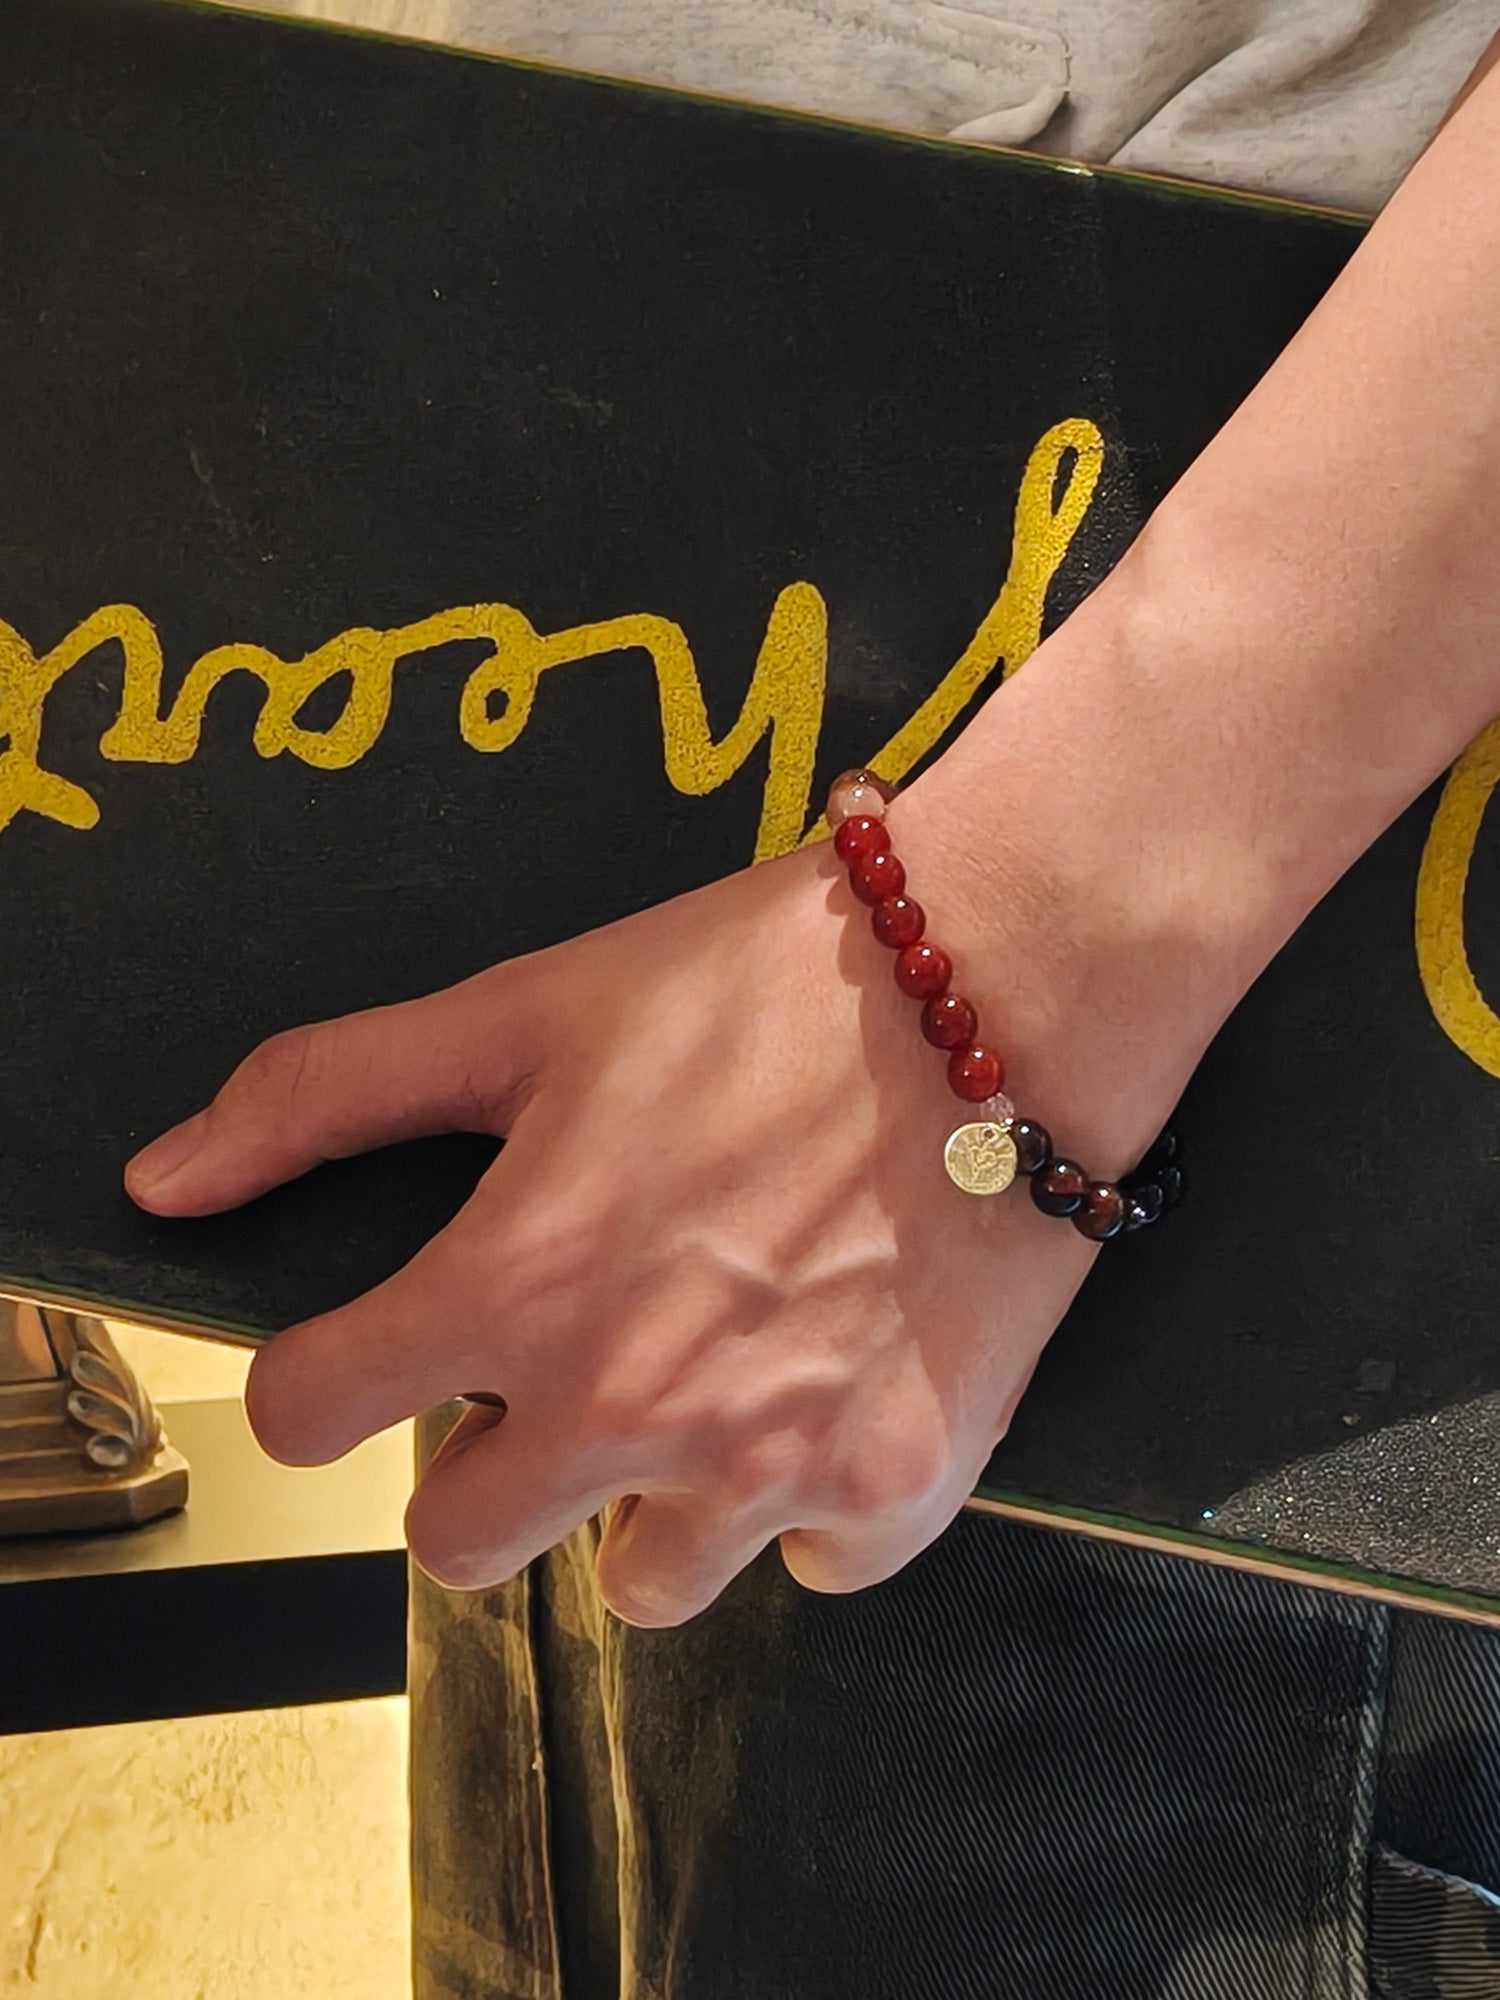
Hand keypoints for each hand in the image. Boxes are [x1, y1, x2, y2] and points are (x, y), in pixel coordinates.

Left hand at [124, 785, 1187, 1626]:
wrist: (1007, 982)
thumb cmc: (764, 980)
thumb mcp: (526, 1009)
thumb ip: (328, 1094)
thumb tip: (165, 1181)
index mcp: (516, 1282)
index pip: (309, 1415)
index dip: (325, 1375)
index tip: (376, 1351)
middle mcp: (627, 1404)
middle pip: (456, 1548)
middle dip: (486, 1462)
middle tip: (569, 1358)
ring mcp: (769, 1466)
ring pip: (639, 1585)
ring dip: (650, 1497)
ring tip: (715, 1370)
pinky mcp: (900, 1486)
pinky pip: (812, 1566)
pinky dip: (808, 1500)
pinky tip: (830, 1384)